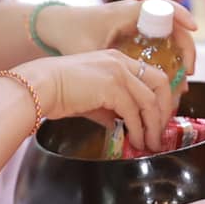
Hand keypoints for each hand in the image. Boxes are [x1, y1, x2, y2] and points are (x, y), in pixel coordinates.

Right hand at [22, 51, 172, 149]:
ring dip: (154, 126)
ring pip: (150, 101)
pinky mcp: (112, 86)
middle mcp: (121, 62)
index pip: (151, 75)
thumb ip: (108, 107)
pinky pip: (134, 112)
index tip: (161, 117)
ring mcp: (118, 72)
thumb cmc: (57, 90)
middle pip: (160, 84)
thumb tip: (119, 124)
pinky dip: (139, 130)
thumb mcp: (90, 96)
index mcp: (117, 59)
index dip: (161, 97)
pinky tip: (137, 141)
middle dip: (165, 111)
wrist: (40, 86)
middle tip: (161, 131)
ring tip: (151, 143)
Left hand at [37, 0, 197, 73]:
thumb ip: (103, 68)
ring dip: (179, 53)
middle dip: (185, 46)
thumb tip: (121, 94)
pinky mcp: (134, 32)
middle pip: (172, 23)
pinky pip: (159, 40)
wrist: (56, 26)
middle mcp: (135, 14)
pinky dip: (168, 56)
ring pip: (168, 34)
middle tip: (190, 71)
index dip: (179, 14)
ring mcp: (136, 22)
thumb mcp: (86, 51)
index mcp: (126, 12)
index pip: (160, 5)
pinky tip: (169, 78)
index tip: (193, 29)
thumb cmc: (70, 34)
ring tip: (183, 80)